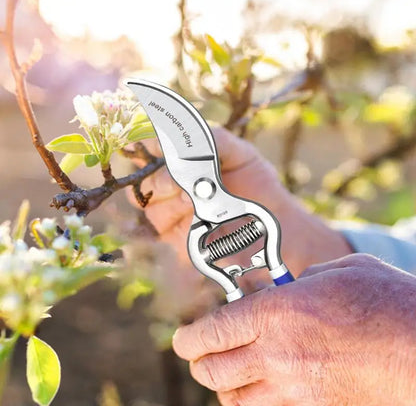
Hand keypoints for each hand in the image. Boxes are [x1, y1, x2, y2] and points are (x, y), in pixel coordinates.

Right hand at [129, 127, 351, 276]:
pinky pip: (162, 228)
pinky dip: (177, 221)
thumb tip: (186, 131)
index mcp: (183, 160)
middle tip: (181, 181)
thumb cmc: (257, 183)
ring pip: (150, 204)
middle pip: (145, 179)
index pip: (150, 149)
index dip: (148, 146)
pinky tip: (197, 218)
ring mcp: (172, 210)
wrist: (273, 220)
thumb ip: (214, 139)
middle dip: (161, 178)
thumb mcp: (241, 154)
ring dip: (172, 201)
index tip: (157, 147)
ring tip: (195, 201)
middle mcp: (172, 184)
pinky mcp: (176, 236)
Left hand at [172, 254, 415, 405]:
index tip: (183, 339)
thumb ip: (296, 281)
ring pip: (235, 400)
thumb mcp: (334, 272)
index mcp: (277, 313)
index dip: (188, 338)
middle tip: (201, 352)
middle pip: (213, 371)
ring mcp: (296, 389)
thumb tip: (278, 289)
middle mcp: (278, 354)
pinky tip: (261, 389)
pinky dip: (253, 403)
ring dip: (224, 386)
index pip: (211, 332)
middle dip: (200, 361)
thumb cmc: (384, 300)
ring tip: (229, 371)